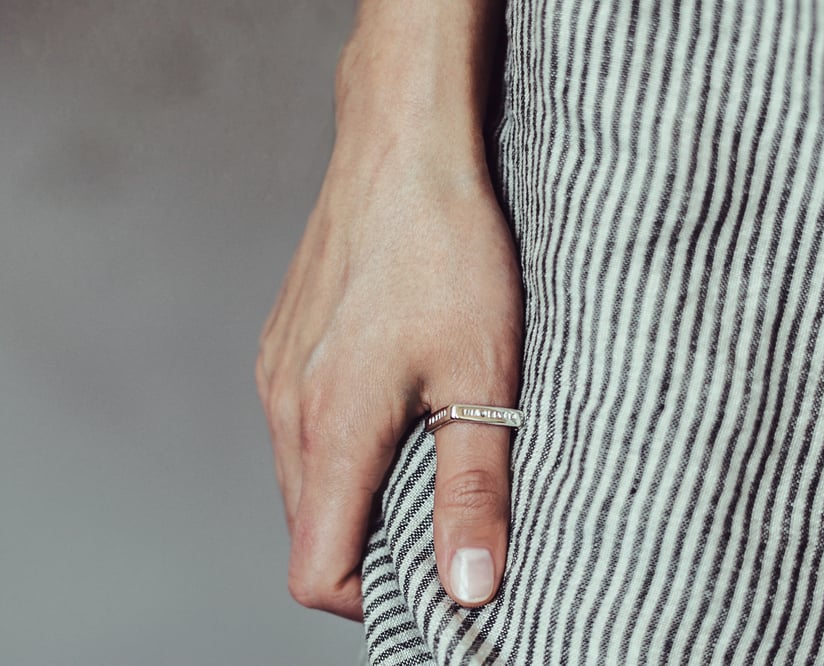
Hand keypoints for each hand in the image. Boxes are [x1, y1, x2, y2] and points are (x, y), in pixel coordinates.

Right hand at [256, 137, 522, 620]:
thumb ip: (473, 488)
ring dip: (358, 493)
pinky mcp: (282, 343)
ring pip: (305, 478)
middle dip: (371, 548)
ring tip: (429, 457)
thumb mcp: (484, 375)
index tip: (433, 581)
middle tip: (445, 519)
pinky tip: (397, 404)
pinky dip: (344, 445)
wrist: (404, 149)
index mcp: (333, 427)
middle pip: (309, 529)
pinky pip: (302, 426)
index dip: (373, 598)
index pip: (316, 570)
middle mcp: (287, 407)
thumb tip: (469, 587)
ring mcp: (276, 372)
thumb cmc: (450, 253)